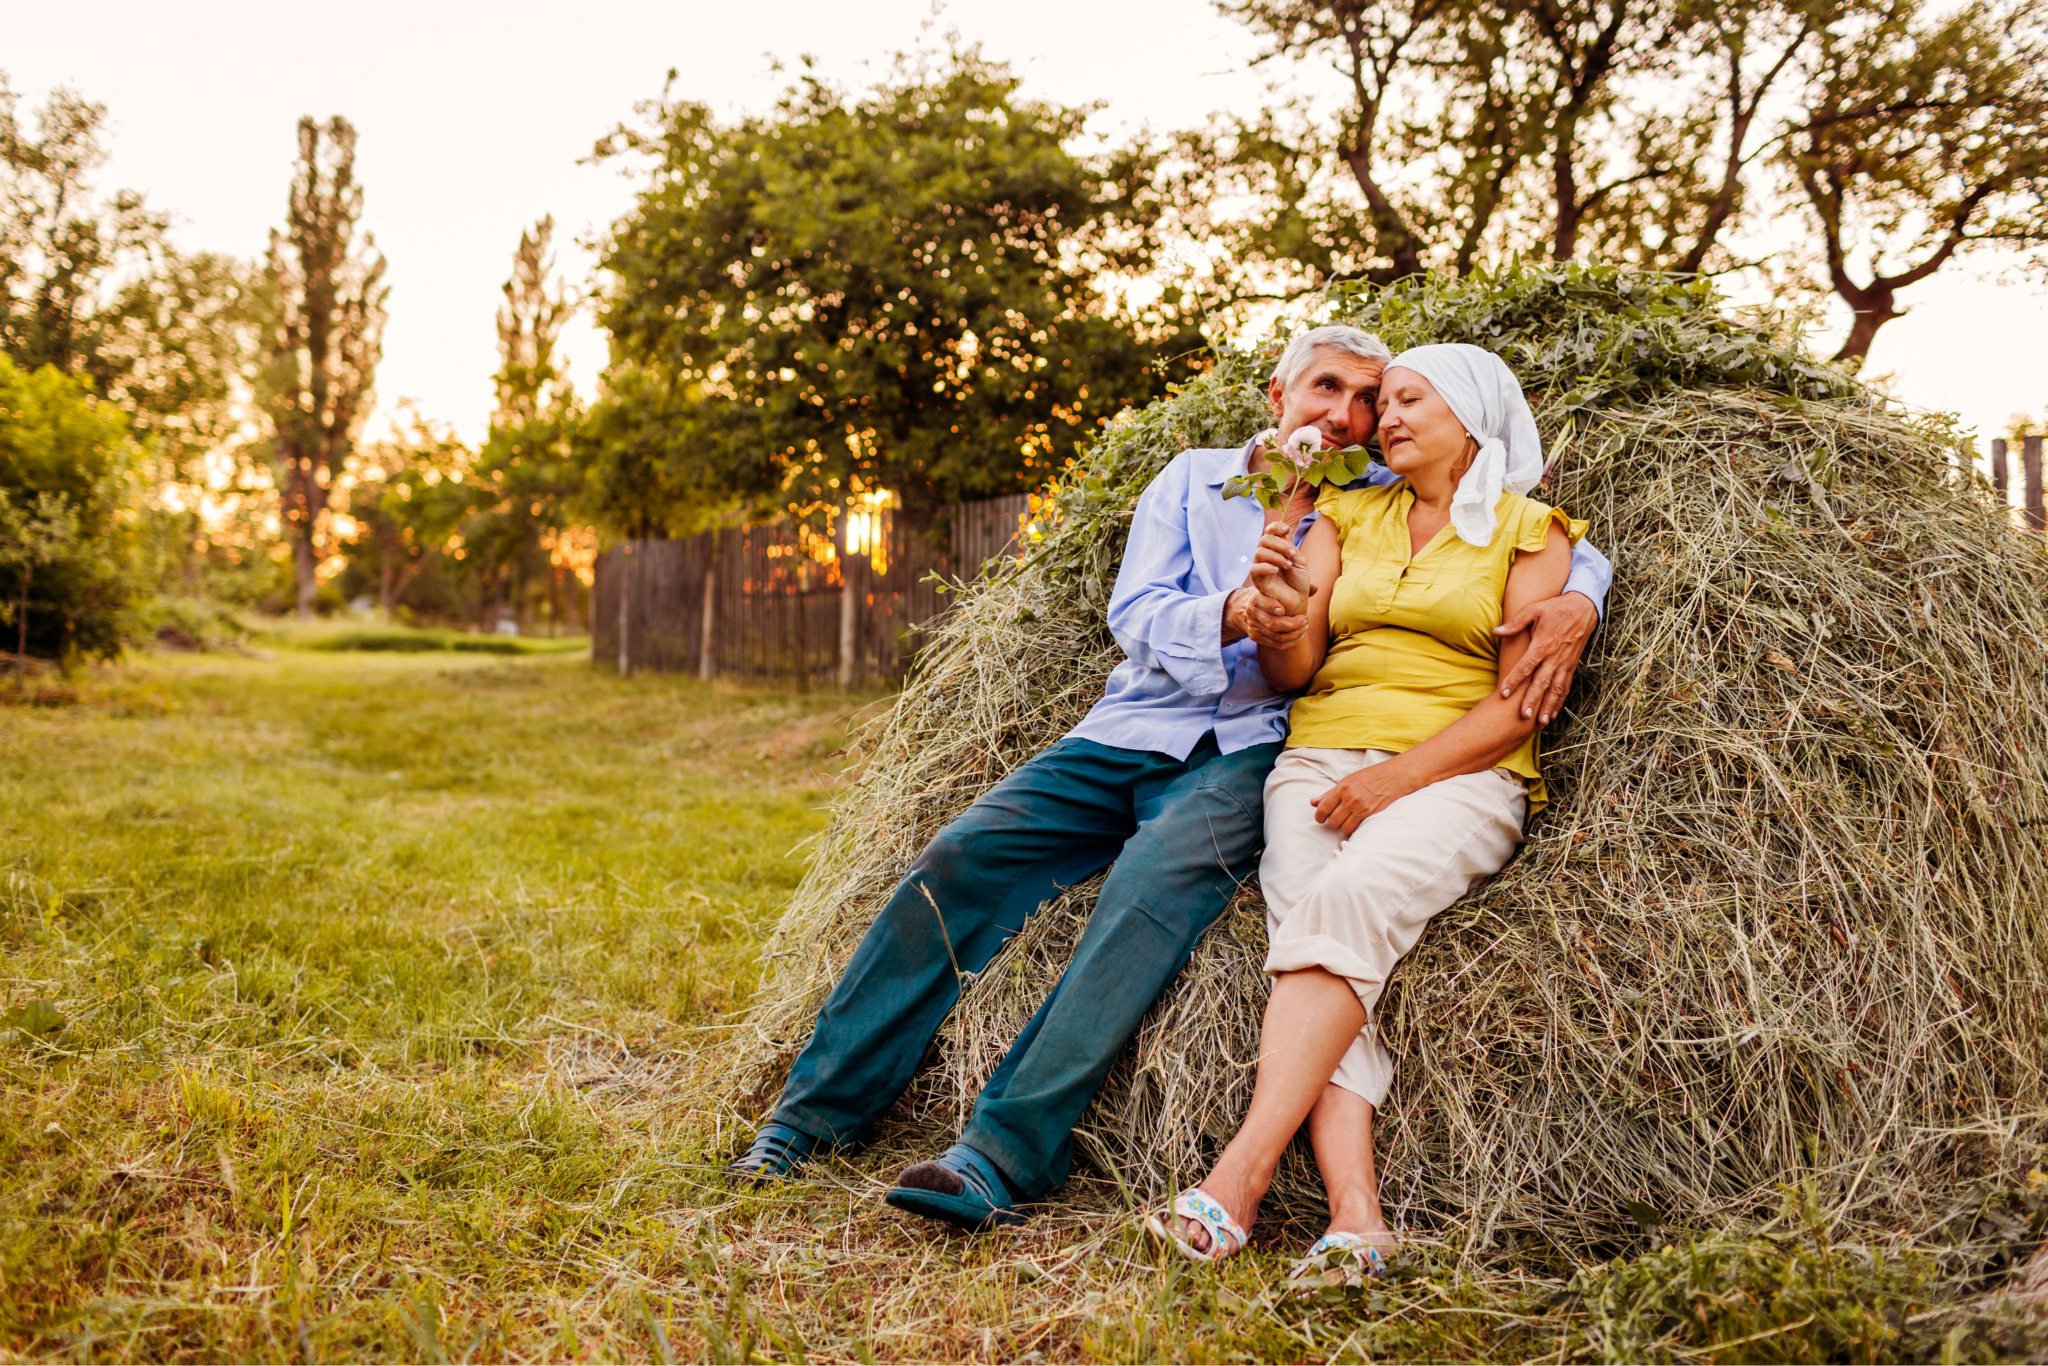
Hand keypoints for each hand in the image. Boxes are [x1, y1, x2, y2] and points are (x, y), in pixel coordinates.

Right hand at [1227, 585, 1307, 648]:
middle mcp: (1252, 613)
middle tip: (1305, 620)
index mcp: (1255, 598)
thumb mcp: (1274, 585)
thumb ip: (1295, 585)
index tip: (1285, 609)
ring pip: (1277, 636)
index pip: (1262, 602)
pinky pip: (1276, 644)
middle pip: (1273, 624)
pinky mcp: (1256, 637)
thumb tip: (1315, 589)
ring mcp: (1254, 627)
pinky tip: (1300, 636)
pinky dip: (1291, 642)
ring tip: (1305, 627)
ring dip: (1295, 634)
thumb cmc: (1267, 594)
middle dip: (1292, 624)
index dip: (1272, 607)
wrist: (1243, 608)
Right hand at [1247, 524, 1312, 614]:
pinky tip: (1276, 570)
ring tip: (1288, 565)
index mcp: (1278, 549)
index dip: (1276, 527)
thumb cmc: (1299, 581)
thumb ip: (1291, 549)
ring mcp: (1261, 566)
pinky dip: (1265, 566)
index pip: (1270, 532)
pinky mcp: (1257, 579)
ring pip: (1259, 552)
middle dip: (1279, 544)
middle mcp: (1268, 555)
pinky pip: (1254, 569)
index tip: (1287, 529)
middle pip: (1265, 539)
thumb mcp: (1300, 562)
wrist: (1297, 599)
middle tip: (1292, 554)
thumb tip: (1284, 535)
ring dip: (1276, 556)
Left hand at [1313, 760, 1417, 836]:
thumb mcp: (1347, 781)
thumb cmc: (1369, 777)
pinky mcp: (1371, 814)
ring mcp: (1361, 808)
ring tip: (1346, 819)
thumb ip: (1329, 793)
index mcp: (1342, 788)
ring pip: (1343, 827)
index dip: (1319, 816)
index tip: (1320, 818)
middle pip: (1332, 821)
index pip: (1323, 807)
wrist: (1393, 777)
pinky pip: (1355, 828)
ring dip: (1342, 826)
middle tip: (1335, 818)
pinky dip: (1352, 828)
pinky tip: (1354, 822)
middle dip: (1331, 822)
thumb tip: (1313, 802)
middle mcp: (1350, 798)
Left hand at [1493, 591, 1597, 725]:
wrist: (1584, 607)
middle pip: (1542, 683)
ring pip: (1556, 689)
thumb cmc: (1556, 608)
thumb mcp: (1534, 610)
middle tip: (1524, 716)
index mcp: (1543, 644)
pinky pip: (1566, 686)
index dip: (1514, 680)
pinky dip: (1560, 701)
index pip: (1526, 666)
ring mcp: (1565, 663)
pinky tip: (1553, 713)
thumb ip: (1515, 623)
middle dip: (1533, 700)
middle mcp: (1554, 657)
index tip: (1504, 693)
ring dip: (1548, 706)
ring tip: (1540, 722)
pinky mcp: (1572, 666)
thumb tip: (1495, 631)